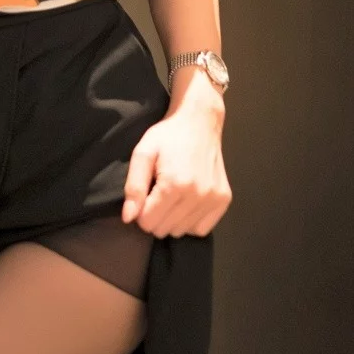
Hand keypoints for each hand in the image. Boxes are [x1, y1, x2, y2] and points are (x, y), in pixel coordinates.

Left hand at [121, 107, 231, 236]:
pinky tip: (187, 203)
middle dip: (155, 216)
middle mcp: (197, 195)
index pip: (148, 222)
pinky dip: (190, 221)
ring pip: (181, 231)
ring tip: (173, 196)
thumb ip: (134, 187)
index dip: (140, 212)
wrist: (200, 122)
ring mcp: (213, 199)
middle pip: (164, 229)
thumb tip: (129, 218)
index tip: (145, 195)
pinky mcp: (224, 200)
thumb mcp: (143, 153)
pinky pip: (201, 229)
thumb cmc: (168, 136)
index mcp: (174, 184)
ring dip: (172, 219)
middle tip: (158, 193)